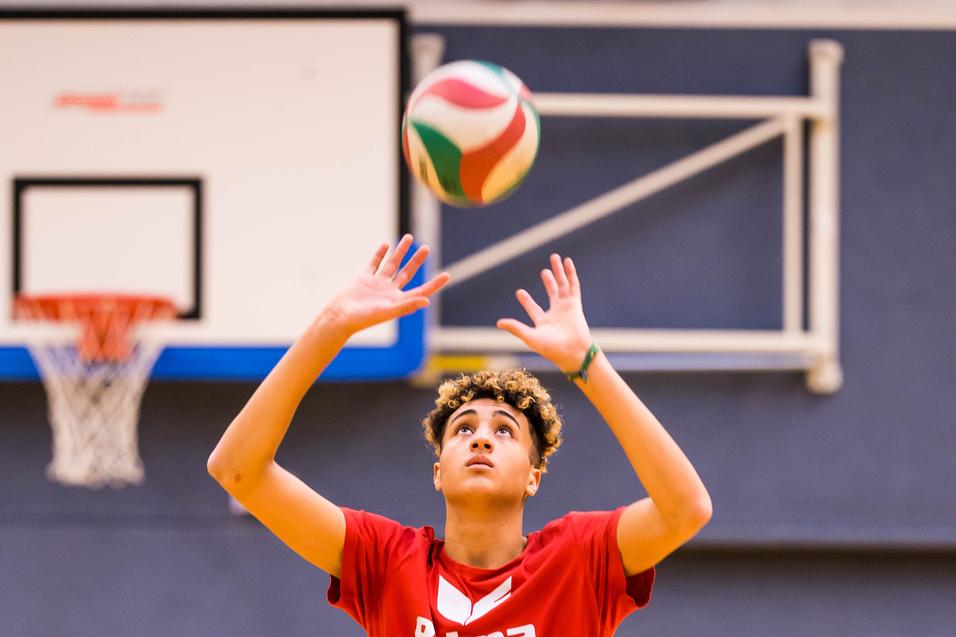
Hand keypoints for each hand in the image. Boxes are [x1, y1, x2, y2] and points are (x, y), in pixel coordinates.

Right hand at [323, 234, 449, 336]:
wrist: (339, 317)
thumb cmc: (363, 318)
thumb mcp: (387, 311)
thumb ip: (407, 305)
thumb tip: (426, 301)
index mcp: (398, 301)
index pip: (421, 291)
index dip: (434, 284)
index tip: (446, 275)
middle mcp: (390, 292)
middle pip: (408, 273)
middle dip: (417, 260)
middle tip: (427, 248)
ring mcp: (377, 284)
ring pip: (392, 264)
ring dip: (400, 252)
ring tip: (409, 237)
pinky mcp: (364, 279)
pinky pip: (374, 264)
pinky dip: (380, 254)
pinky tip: (386, 245)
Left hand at [496, 253, 592, 371]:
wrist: (573, 352)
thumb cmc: (552, 348)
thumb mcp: (530, 336)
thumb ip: (516, 328)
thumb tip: (498, 323)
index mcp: (544, 322)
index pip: (533, 308)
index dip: (526, 300)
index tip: (519, 292)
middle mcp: (556, 313)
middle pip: (552, 292)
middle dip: (548, 281)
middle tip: (544, 270)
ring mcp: (566, 307)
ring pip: (562, 285)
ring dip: (559, 272)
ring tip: (555, 258)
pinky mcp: (575, 304)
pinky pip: (573, 285)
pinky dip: (570, 273)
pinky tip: (567, 262)